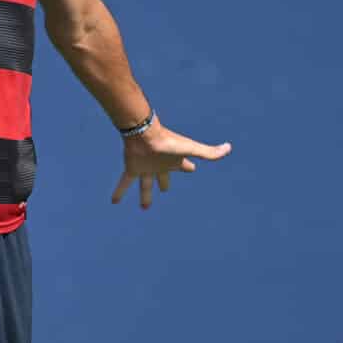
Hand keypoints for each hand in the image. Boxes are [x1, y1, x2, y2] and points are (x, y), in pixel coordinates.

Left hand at [112, 120, 231, 209]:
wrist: (144, 135)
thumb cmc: (168, 142)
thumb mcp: (191, 149)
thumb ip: (209, 152)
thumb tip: (228, 148)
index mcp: (175, 161)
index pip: (184, 166)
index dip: (188, 168)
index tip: (192, 169)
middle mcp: (160, 165)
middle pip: (164, 177)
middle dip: (164, 183)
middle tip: (165, 190)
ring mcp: (146, 168)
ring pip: (145, 185)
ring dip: (145, 196)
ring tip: (144, 207)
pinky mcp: (132, 169)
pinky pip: (125, 183)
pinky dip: (119, 192)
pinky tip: (113, 202)